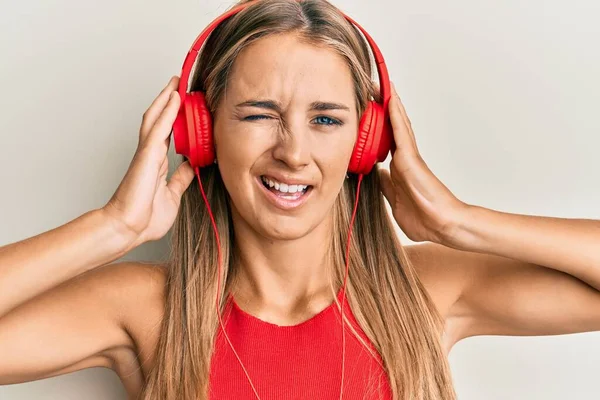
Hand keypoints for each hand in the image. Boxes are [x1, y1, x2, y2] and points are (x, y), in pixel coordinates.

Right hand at [103, 76, 194, 244]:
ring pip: (156, 117)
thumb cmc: (145, 217)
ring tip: (177, 82)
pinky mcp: (147, 155)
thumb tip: (191, 166)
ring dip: (166, 98)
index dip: (175, 116)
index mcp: (157, 162)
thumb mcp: (173, 194)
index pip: (168, 132)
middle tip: (180, 83)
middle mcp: (151, 153)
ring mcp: (148, 153)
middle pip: (160, 119)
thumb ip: (181, 178)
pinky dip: (167, 112)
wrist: (129, 229)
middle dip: (169, 100)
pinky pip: (158, 128)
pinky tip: (174, 98)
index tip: (186, 103)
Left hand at [377, 82, 466, 243]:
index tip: (367, 110)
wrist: (442, 226)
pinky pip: (401, 132)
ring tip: (380, 84)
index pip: (386, 141)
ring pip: (398, 124)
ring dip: (390, 104)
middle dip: (382, 107)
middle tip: (371, 88)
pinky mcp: (411, 159)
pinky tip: (389, 99)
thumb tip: (379, 174)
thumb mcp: (395, 200)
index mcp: (400, 169)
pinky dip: (395, 115)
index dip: (377, 125)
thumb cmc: (425, 219)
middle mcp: (404, 159)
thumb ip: (387, 186)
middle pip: (393, 126)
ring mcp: (409, 157)